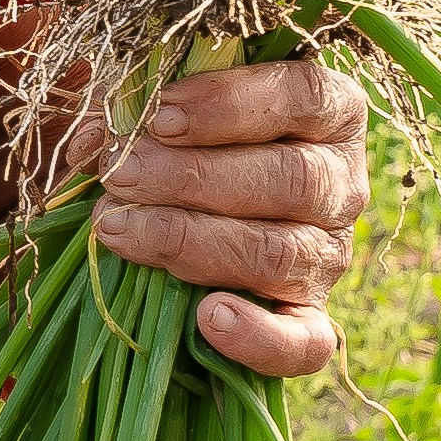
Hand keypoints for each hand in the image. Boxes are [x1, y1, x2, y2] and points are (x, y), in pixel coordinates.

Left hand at [91, 57, 370, 383]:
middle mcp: (343, 185)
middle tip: (120, 175)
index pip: (304, 97)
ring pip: (280, 251)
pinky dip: (258, 337)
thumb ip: (141, 111)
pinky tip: (208, 318)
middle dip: (194, 177)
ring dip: (192, 242)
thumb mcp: (170, 112)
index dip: (232, 104)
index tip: (162, 116)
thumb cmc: (188, 146)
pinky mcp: (310, 318)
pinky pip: (305, 343)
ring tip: (118, 229)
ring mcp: (330, 255)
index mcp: (331, 114)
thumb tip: (96, 138)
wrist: (203, 218)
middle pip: (290, 179)